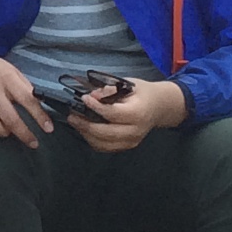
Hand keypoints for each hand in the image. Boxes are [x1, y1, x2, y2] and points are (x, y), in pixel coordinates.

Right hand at [0, 52, 53, 145]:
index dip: (39, 116)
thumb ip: (26, 89)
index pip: (27, 100)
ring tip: (9, 130)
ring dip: (4, 132)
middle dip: (24, 134)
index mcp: (7, 79)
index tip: (48, 128)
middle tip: (33, 142)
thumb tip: (42, 105)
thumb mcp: (14, 72)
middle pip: (10, 118)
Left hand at [63, 76, 187, 154]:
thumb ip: (109, 89)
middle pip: (106, 133)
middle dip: (85, 125)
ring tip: (75, 122)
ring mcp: (132, 141)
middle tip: (72, 115)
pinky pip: (106, 148)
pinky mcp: (127, 146)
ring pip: (103, 144)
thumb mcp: (128, 84)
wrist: (159, 106)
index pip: (112, 114)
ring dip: (86, 134)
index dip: (95, 107)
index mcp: (138, 113)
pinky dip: (92, 140)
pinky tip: (84, 129)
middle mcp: (136, 130)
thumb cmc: (142, 93)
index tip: (83, 98)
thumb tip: (92, 95)